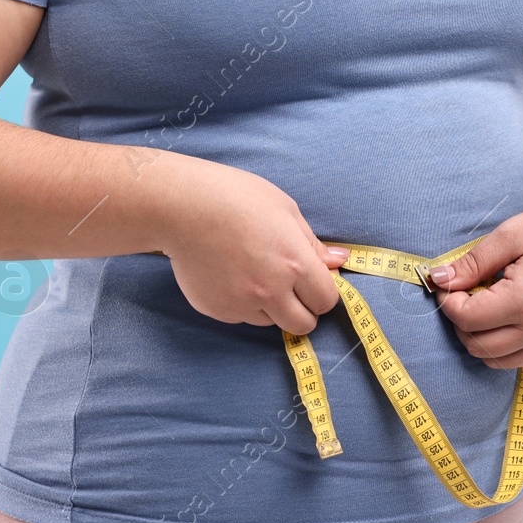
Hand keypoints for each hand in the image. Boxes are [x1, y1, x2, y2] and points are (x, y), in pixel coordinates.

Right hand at [155, 158, 345, 335]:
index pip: (327, 301)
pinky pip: (241, 317)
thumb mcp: (286, 211)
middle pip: (303, 324)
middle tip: (293, 289)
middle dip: (304, 310)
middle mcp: (270, 292)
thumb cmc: (237, 198)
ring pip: (271, 322)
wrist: (182, 207)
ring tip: (255, 273)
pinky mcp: (216, 310)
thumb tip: (339, 261)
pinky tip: (232, 275)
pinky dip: (243, 304)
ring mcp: (241, 305)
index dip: (325, 292)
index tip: (316, 282)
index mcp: (294, 264)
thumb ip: (313, 244)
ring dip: (272, 307)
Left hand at [429, 198, 522, 368]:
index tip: (447, 281)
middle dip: (459, 320)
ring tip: (482, 304)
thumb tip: (437, 279)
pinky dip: (498, 346)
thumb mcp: (511, 235)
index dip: (447, 300)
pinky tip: (500, 316)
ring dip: (476, 336)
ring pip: (492, 358)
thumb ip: (472, 262)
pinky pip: (515, 359)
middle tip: (463, 292)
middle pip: (475, 344)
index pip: (466, 318)